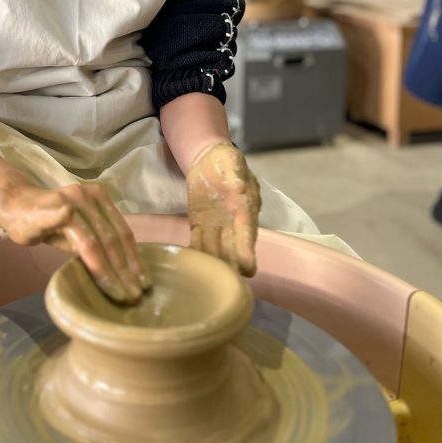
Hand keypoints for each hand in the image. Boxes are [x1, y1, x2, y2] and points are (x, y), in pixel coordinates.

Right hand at [0, 170, 149, 302]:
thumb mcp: (75, 229)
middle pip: (115, 238)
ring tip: (121, 294)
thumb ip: (96, 240)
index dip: (134, 258)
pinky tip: (104, 283)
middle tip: (136, 296)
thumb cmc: (45, 220)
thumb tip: (121, 269)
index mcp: (99, 198)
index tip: (143, 282)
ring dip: (113, 272)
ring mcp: (75, 201)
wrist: (12, 205)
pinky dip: (96, 264)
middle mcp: (90, 196)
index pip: (122, 231)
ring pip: (101, 242)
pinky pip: (82, 241)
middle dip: (127, 270)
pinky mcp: (60, 211)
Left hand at [186, 141, 260, 276]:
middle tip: (229, 284)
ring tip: (209, 282)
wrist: (208, 159)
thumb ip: (235, 173)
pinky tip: (192, 266)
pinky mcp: (199, 223)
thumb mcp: (231, 161)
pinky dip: (196, 252)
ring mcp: (215, 225)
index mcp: (244, 207)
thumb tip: (239, 187)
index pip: (247, 231)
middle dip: (231, 265)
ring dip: (213, 263)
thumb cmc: (225, 160)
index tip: (249, 268)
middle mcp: (231, 221)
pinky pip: (198, 241)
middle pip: (232, 247)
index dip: (247, 250)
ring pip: (215, 248)